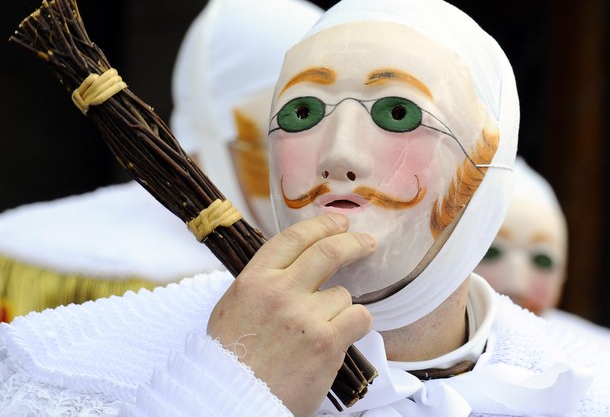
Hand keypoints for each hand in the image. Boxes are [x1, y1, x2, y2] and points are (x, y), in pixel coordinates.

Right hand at [207, 213, 375, 415]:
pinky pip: (359, 318)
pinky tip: (340, 336)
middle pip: (328, 251)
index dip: (322, 225)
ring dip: (339, 308)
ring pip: (343, 294)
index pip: (294, 238)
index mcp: (254, 279)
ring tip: (321, 329)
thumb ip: (266, 279)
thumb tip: (298, 261)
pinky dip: (355, 325)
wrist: (232, 397)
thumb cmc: (233, 354)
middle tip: (367, 243)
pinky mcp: (326, 343)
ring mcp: (304, 317)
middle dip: (353, 242)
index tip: (339, 223)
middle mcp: (280, 292)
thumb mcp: (237, 304)